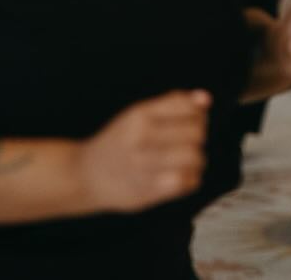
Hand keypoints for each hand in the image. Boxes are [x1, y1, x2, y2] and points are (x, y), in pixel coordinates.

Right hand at [78, 90, 210, 212]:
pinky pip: (188, 182)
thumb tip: (206, 99)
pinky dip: (190, 178)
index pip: (188, 108)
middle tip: (187, 141)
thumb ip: (174, 103)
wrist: (84, 176)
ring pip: (195, 158)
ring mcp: (143, 167)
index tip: (191, 119)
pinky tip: (178, 175)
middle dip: (198, 136)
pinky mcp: (148, 192)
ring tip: (184, 160)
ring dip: (196, 159)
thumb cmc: (119, 142)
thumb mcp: (140, 113)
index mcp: (139, 116)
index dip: (198, 113)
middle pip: (196, 133)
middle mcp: (140, 140)